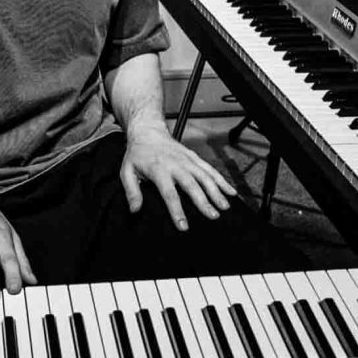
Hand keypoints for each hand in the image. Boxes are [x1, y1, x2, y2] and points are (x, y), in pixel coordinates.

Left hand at [120, 125, 237, 227]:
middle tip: (212, 216)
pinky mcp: (194, 157)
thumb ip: (131, 191)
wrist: (148, 131)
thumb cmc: (137, 154)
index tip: (184, 226)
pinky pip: (210, 169)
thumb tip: (135, 210)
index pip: (169, 193)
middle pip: (192, 185)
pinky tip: (231, 192)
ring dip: (216, 191)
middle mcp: (175, 164)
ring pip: (204, 176)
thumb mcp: (127, 171)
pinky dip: (221, 180)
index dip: (177, 210)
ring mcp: (187, 160)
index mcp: (158, 169)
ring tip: (224, 207)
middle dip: (203, 201)